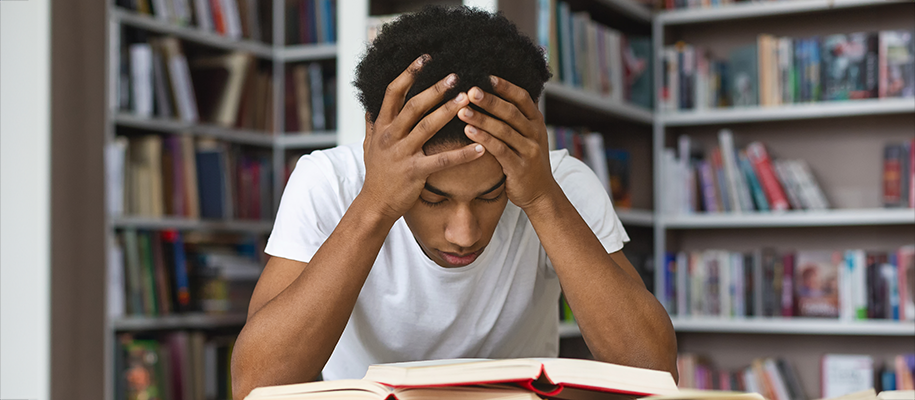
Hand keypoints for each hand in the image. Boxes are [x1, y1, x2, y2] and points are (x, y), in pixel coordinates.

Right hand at [360, 55, 485, 221]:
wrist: (375, 204)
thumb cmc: (377, 174)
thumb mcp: (368, 146)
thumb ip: (371, 125)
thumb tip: (369, 108)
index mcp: (381, 126)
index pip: (393, 92)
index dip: (409, 73)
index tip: (426, 58)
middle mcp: (390, 136)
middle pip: (414, 105)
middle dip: (436, 89)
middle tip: (456, 75)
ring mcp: (402, 154)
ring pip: (428, 127)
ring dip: (449, 111)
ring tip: (468, 98)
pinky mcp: (415, 172)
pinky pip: (442, 160)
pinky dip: (462, 154)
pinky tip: (480, 147)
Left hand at [458, 76, 559, 210]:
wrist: (540, 193)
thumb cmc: (526, 160)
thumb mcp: (527, 136)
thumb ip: (515, 118)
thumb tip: (494, 93)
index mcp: (536, 121)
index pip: (522, 98)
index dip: (505, 86)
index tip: (486, 76)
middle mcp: (535, 133)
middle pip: (511, 111)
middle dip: (490, 100)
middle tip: (470, 90)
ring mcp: (529, 150)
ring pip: (504, 130)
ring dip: (481, 118)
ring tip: (461, 110)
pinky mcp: (520, 167)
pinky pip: (500, 150)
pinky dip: (484, 139)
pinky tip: (468, 131)